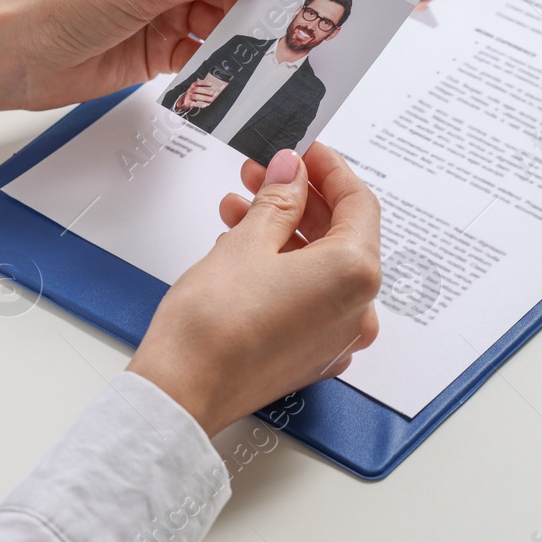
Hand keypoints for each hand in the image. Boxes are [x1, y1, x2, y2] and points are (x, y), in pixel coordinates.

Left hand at [0, 0, 274, 114]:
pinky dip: (218, 67)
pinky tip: (230, 77)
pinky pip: (205, 55)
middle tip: (285, 34)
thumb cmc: (58, 6)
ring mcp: (167, 9)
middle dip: (255, 10)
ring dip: (239, 42)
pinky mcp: (162, 47)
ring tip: (260, 60)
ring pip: (224, 24)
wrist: (16, 58)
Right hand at [127, 144, 381, 436]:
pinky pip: (310, 297)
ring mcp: (337, 338)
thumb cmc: (214, 325)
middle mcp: (358, 310)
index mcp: (355, 275)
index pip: (358, 203)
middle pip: (340, 235)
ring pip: (320, 266)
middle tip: (261, 174)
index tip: (304, 151)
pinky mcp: (312, 355)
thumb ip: (279, 199)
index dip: (328, 170)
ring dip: (283, 231)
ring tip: (238, 209)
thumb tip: (291, 171)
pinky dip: (284, 267)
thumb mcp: (248, 241)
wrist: (183, 390)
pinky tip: (244, 248)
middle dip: (299, 199)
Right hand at [174, 78, 221, 112]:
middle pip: (197, 89)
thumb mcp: (195, 89)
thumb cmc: (192, 94)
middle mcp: (190, 90)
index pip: (198, 82)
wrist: (183, 101)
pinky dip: (200, 104)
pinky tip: (205, 105)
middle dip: (206, 91)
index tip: (211, 84)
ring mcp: (188, 96)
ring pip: (196, 96)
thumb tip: (211, 85)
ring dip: (204, 98)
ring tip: (210, 99)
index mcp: (193, 86)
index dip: (205, 83)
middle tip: (212, 93)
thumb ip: (201, 86)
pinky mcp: (187, 103)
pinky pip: (194, 103)